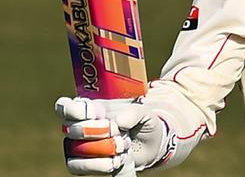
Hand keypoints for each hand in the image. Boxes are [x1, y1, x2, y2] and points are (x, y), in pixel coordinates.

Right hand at [55, 97, 173, 174]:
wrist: (149, 145)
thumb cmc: (142, 123)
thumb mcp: (144, 112)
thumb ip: (133, 113)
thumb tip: (118, 122)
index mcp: (91, 108)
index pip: (65, 106)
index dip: (74, 110)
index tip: (93, 113)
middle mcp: (80, 126)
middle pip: (71, 128)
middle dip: (95, 131)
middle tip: (116, 131)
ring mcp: (79, 146)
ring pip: (74, 148)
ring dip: (100, 149)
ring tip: (122, 146)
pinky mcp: (83, 164)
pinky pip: (77, 166)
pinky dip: (98, 165)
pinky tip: (115, 161)